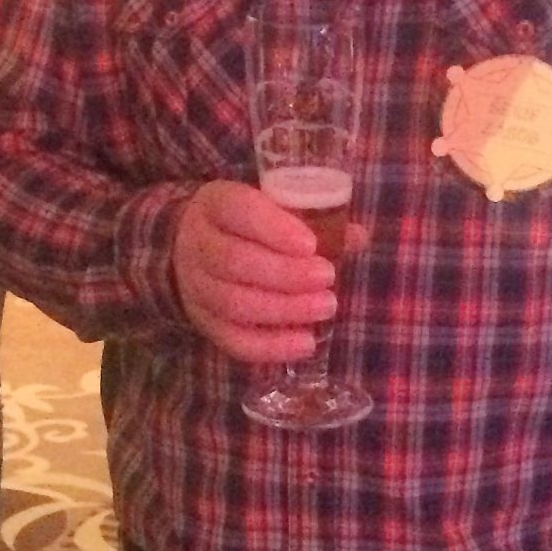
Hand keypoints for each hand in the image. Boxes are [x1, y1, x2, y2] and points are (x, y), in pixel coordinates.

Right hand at [171, 179, 341, 362]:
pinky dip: (271, 346)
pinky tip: (306, 343)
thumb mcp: (270, 208)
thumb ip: (313, 220)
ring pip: (234, 303)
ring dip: (285, 309)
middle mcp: (197, 245)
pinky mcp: (204, 323)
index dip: (274, 228)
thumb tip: (358, 237)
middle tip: (327, 277)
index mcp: (216, 204)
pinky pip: (233, 340)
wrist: (193, 249)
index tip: (311, 245)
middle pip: (234, 261)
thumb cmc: (246, 225)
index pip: (238, 210)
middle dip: (286, 274)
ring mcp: (195, 288)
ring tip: (326, 307)